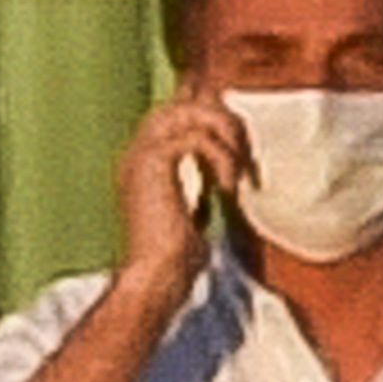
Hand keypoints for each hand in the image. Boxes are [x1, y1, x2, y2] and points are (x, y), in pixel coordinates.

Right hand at [111, 93, 248, 294]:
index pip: (173, 114)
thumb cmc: (177, 260)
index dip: (208, 112)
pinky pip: (195, 138)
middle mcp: (137, 152)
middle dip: (220, 120)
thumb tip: (226, 175)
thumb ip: (202, 186)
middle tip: (245, 152)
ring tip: (239, 167)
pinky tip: (229, 186)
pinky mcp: (152, 163)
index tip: (240, 138)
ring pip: (185, 111)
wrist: (158, 278)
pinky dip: (220, 158)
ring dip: (223, 133)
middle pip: (180, 104)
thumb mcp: (195, 213)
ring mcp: (140, 155)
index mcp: (144, 163)